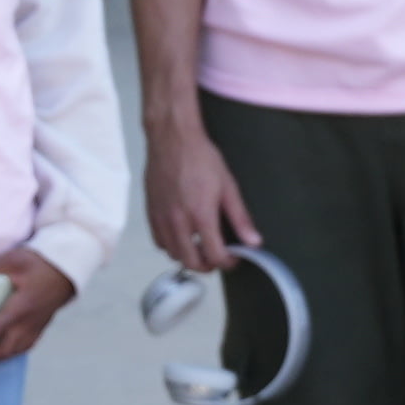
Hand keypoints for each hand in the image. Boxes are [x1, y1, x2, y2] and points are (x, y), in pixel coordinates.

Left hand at [0, 252, 76, 367]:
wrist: (69, 270)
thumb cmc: (42, 265)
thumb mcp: (14, 260)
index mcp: (20, 308)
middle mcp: (29, 322)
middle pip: (4, 350)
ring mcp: (36, 326)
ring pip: (15, 351)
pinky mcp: (41, 326)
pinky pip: (25, 346)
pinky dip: (11, 351)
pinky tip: (3, 347)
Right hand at [145, 119, 256, 274]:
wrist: (172, 139)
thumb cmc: (200, 158)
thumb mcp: (228, 186)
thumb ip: (240, 218)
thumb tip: (253, 241)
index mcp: (201, 215)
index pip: (215, 256)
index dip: (228, 262)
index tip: (233, 258)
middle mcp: (178, 222)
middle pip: (191, 262)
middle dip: (207, 265)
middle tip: (217, 257)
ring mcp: (162, 219)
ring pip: (173, 255)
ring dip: (188, 256)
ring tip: (200, 246)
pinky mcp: (150, 213)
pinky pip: (159, 242)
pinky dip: (171, 245)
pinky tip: (182, 235)